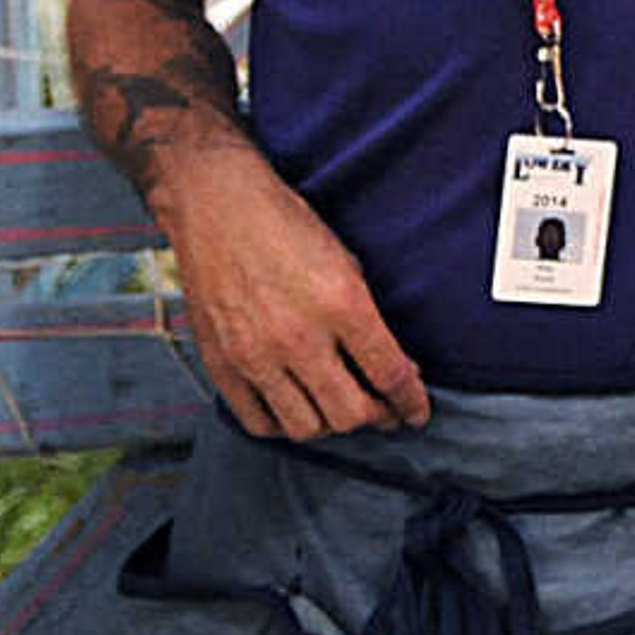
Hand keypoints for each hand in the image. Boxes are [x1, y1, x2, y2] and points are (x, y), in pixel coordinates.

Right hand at [162, 150, 432, 439]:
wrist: (218, 207)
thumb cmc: (286, 228)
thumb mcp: (347, 264)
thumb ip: (371, 322)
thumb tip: (396, 371)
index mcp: (340, 305)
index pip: (390, 375)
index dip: (411, 403)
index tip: (416, 413)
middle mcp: (298, 337)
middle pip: (351, 414)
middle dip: (376, 417)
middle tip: (380, 410)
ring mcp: (255, 355)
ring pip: (307, 427)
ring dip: (330, 424)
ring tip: (337, 405)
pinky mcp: (222, 364)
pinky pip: (259, 423)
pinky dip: (283, 425)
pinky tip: (296, 407)